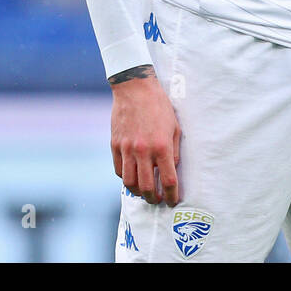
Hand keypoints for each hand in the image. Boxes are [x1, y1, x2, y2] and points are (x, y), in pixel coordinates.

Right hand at [110, 68, 181, 205]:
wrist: (136, 90)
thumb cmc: (159, 107)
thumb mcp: (174, 127)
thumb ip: (174, 151)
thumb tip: (172, 169)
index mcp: (162, 146)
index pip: (168, 179)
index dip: (172, 194)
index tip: (173, 201)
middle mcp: (143, 151)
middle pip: (147, 187)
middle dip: (154, 198)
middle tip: (158, 200)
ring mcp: (127, 149)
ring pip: (129, 182)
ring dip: (138, 192)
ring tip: (145, 193)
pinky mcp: (115, 145)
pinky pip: (118, 170)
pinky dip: (125, 178)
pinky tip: (132, 178)